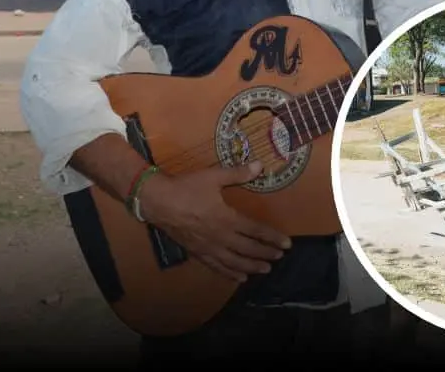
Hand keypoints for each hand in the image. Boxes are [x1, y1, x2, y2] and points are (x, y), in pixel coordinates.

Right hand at [138, 160, 291, 282]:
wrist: (157, 202)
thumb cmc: (186, 187)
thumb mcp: (213, 177)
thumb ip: (237, 173)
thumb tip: (260, 165)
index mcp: (226, 218)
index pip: (255, 230)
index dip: (272, 237)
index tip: (287, 244)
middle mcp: (220, 236)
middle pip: (248, 249)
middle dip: (266, 253)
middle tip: (279, 258)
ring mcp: (208, 247)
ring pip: (234, 262)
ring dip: (252, 266)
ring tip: (265, 270)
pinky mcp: (197, 253)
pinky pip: (216, 267)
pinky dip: (230, 273)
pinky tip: (239, 278)